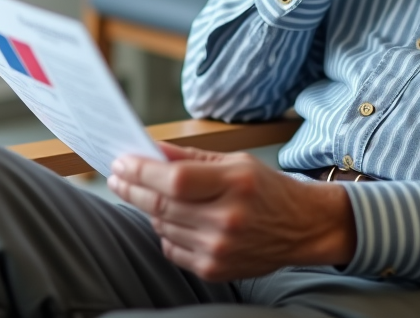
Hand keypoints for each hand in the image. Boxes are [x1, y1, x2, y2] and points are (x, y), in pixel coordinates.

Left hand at [108, 142, 356, 280]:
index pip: (174, 179)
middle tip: (118, 176)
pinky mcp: (214, 269)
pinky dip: (165, 232)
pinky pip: (171, 248)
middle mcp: (226, 218)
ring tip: (151, 194)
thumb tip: (151, 151)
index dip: (142, 171)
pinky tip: (175, 219)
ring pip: (162, 226)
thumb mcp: (235, 162)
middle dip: (132, 188)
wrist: (302, 227)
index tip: (122, 162)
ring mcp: (219, 248)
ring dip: (150, 208)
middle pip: (162, 204)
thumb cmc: (267, 189)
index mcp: (234, 184)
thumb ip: (190, 158)